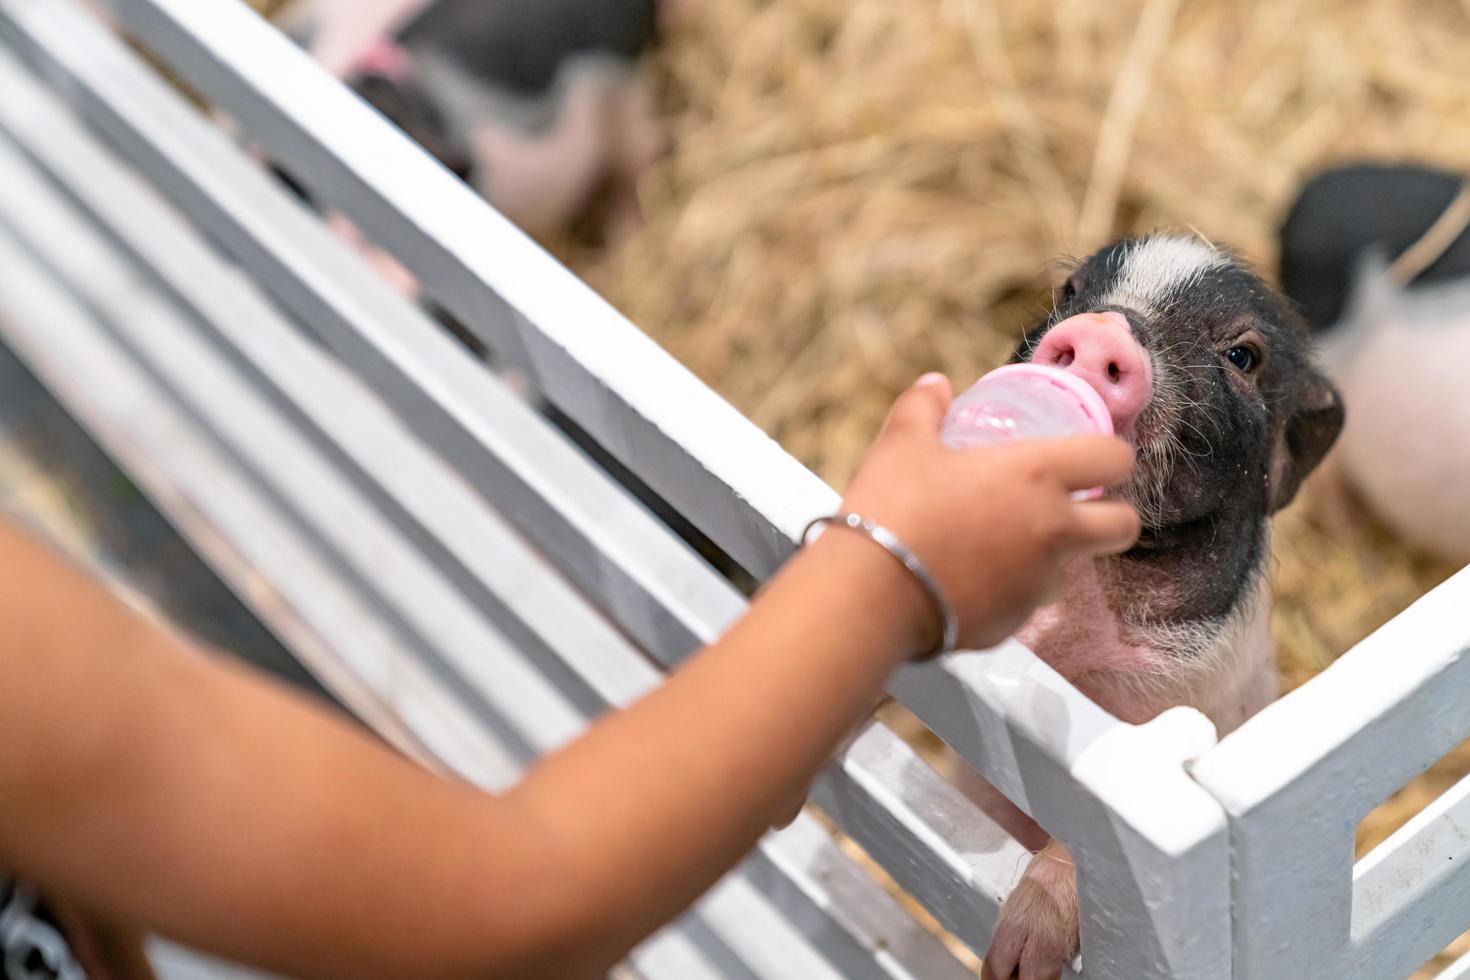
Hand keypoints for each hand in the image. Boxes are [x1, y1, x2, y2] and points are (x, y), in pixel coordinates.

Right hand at [840, 373, 1138, 653]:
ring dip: (1052, 557)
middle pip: (1122, 526)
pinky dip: (1007, 591)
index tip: (1094, 460)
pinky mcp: (1013, 623)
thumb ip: (924, 408)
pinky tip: (966, 580)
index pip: (1114, 459)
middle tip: (1077, 509)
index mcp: (1037, 474)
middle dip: (1112, 517)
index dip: (1111, 457)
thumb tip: (934, 385)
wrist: (869, 592)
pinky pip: (1025, 603)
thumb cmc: (893, 507)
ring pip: (1072, 569)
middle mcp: (1052, 530)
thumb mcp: (902, 444)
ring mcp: (1037, 583)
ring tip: (1002, 546)